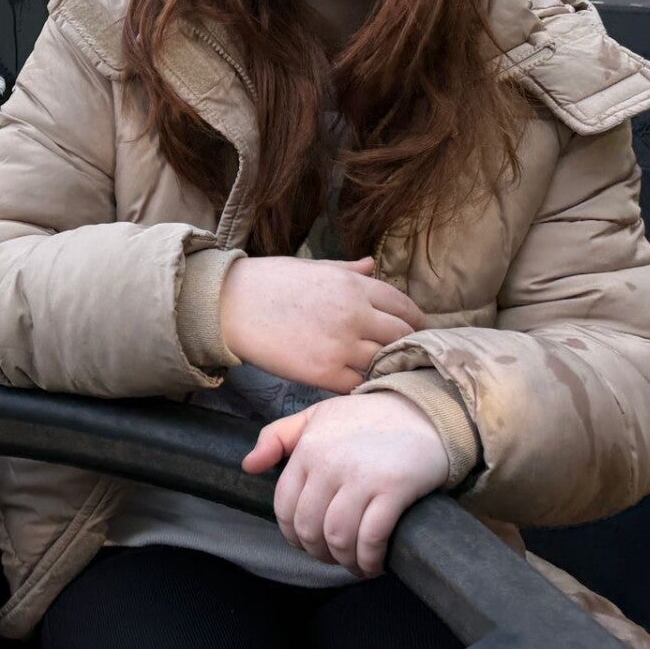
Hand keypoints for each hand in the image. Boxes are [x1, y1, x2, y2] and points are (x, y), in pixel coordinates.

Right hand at [218, 255, 424, 393]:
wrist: (231, 304)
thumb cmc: (269, 281)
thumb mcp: (313, 267)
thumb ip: (348, 270)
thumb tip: (371, 263)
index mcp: (353, 285)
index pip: (403, 305)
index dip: (416, 320)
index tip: (418, 330)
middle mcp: (355, 314)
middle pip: (402, 335)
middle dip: (410, 345)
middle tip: (410, 355)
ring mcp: (341, 345)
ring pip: (385, 362)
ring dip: (388, 367)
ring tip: (387, 373)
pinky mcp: (324, 372)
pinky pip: (359, 384)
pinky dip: (364, 385)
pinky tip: (361, 383)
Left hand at [241, 392, 449, 576]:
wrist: (422, 411)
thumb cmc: (366, 418)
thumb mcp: (315, 417)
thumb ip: (276, 437)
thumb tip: (248, 467)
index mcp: (307, 449)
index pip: (284, 507)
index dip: (293, 535)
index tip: (309, 544)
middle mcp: (329, 464)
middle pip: (310, 528)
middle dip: (319, 552)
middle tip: (335, 557)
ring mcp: (361, 477)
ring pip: (338, 537)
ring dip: (345, 561)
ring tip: (356, 564)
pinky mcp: (393, 489)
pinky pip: (371, 537)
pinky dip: (369, 559)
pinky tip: (375, 563)